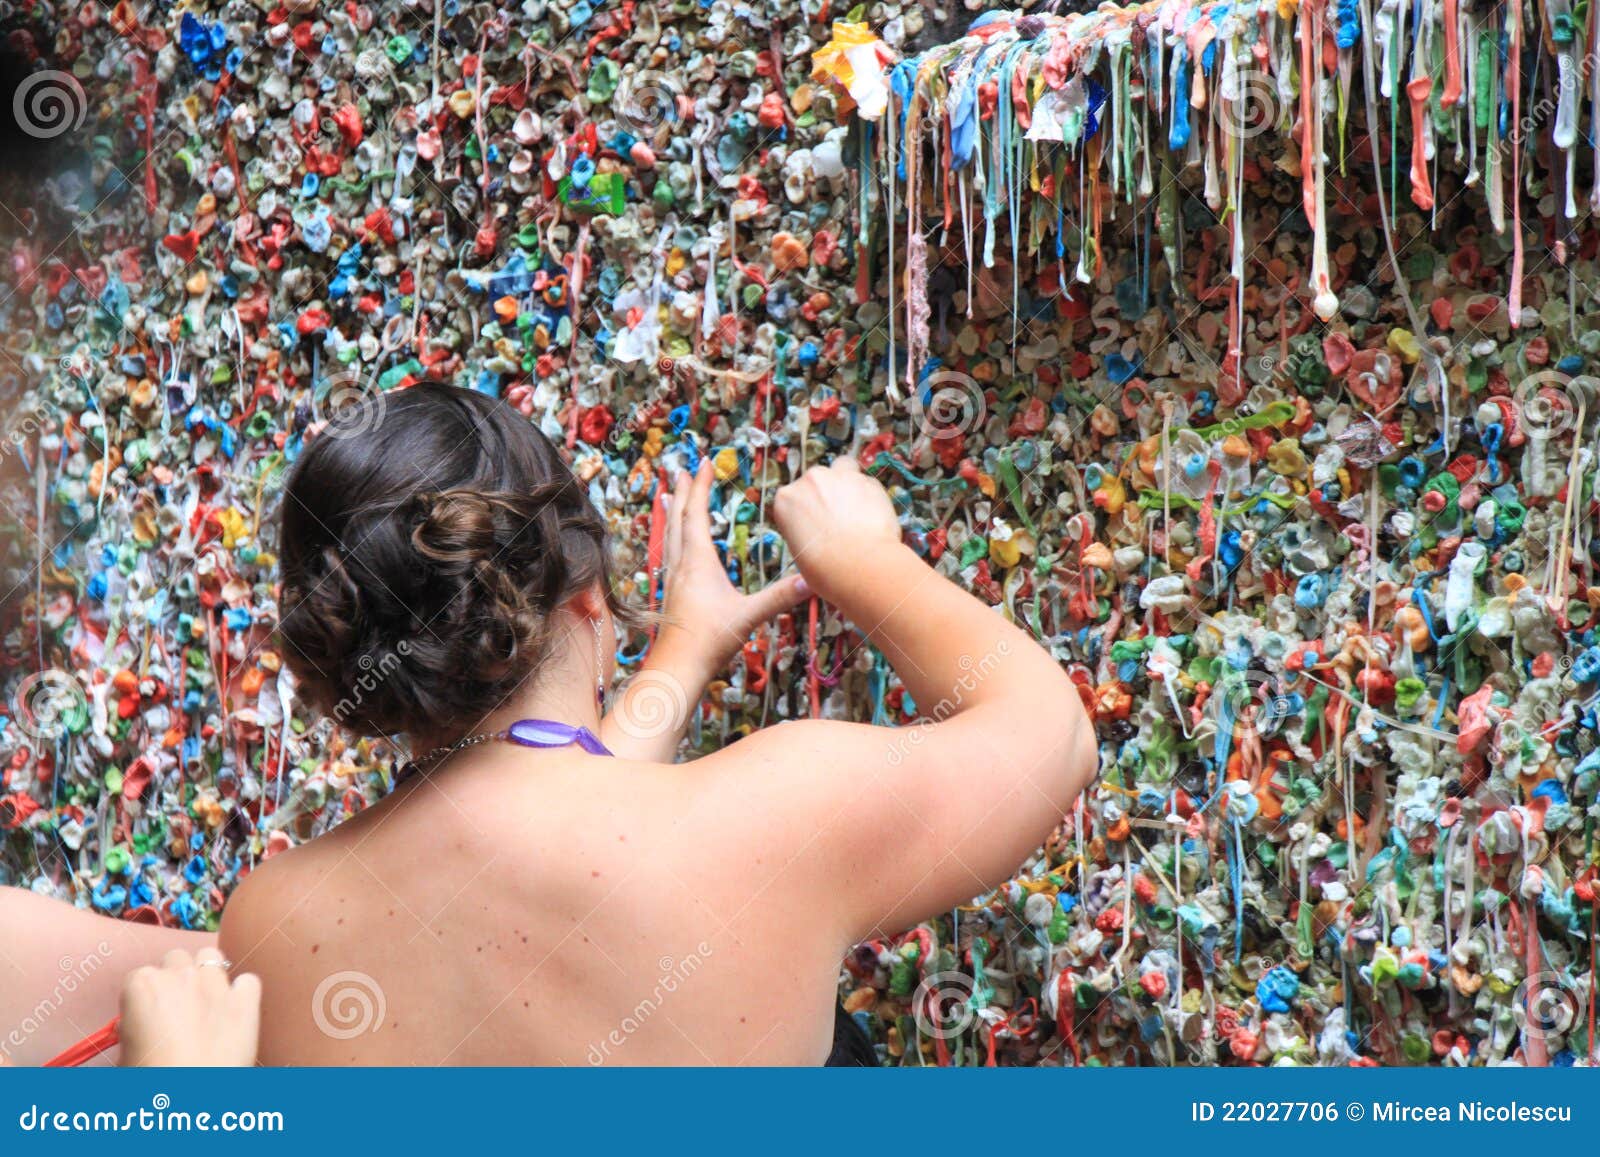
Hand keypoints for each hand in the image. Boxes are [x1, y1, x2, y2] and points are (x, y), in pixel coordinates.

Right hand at [118, 947, 260, 1066]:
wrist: (189, 1098)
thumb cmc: (151, 1079)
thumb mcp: (124, 1052)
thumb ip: (130, 1029)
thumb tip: (135, 1027)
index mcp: (142, 985)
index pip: (139, 977)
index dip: (144, 998)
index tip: (147, 1015)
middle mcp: (180, 976)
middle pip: (177, 959)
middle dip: (176, 977)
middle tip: (176, 1007)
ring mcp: (216, 984)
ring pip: (211, 957)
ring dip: (207, 973)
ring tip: (205, 1001)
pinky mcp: (245, 1000)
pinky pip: (248, 981)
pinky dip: (243, 992)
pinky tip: (236, 1010)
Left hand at [660, 459, 807, 671]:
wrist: (677, 669)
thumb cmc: (709, 641)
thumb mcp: (749, 616)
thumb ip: (779, 597)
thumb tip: (811, 580)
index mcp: (698, 563)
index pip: (697, 514)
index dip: (701, 486)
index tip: (703, 462)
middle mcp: (681, 565)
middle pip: (679, 518)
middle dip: (684, 491)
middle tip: (684, 468)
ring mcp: (673, 580)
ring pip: (670, 535)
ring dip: (674, 511)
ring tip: (672, 495)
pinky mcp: (671, 594)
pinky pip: (669, 554)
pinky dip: (672, 537)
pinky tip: (674, 544)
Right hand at [773, 457, 900, 600]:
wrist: (857, 566)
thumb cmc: (825, 568)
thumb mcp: (799, 550)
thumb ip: (804, 529)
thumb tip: (816, 532)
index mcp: (786, 499)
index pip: (794, 496)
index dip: (808, 509)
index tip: (816, 521)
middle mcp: (810, 481)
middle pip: (819, 480)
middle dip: (828, 494)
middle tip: (839, 520)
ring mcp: (840, 477)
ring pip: (845, 470)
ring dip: (849, 485)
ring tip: (857, 512)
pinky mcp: (868, 481)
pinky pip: (869, 484)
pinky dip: (872, 497)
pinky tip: (874, 519)